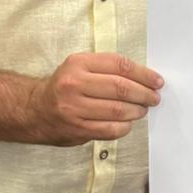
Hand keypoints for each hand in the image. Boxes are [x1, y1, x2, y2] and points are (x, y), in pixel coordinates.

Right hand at [28, 52, 162, 145]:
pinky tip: (128, 123)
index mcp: (78, 64)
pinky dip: (125, 126)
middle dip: (144, 94)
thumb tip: (143, 78)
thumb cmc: (64, 87)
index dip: (143, 74)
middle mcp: (74, 84)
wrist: (35, 110)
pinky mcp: (77, 128)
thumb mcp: (79, 67)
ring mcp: (75, 108)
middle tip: (154, 98)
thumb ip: (106, 69)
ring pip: (118, 110)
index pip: (119, 66)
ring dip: (137, 111)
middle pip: (121, 88)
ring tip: (143, 109)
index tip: (156, 81)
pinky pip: (110, 129)